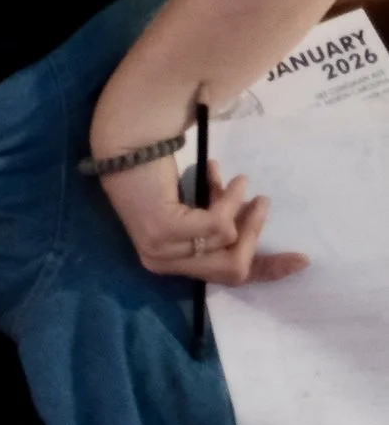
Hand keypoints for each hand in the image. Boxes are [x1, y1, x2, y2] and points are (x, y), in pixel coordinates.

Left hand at [95, 156, 308, 286]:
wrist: (124, 146)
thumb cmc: (156, 175)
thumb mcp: (192, 210)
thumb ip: (216, 227)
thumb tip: (252, 231)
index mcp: (168, 264)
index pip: (225, 278)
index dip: (266, 270)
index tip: (300, 260)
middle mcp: (160, 264)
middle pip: (233, 267)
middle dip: (253, 233)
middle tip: (262, 202)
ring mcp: (160, 250)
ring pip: (227, 240)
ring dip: (237, 207)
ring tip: (237, 182)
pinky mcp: (164, 231)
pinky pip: (218, 223)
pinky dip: (228, 200)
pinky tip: (221, 175)